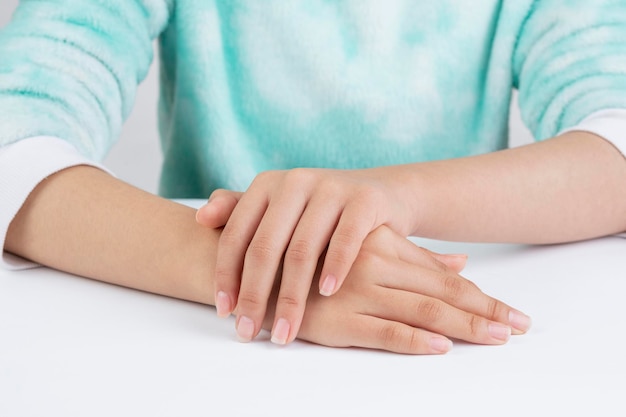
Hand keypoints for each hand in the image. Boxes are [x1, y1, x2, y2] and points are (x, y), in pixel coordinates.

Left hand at [196, 168, 428, 343]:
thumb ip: (239, 211)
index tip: (224, 313)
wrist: (378, 193)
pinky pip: (345, 240)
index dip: (226, 276)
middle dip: (254, 296)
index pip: (236, 235)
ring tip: (287, 331)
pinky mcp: (364, 200)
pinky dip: (335, 269)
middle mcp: (294, 182)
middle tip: (249, 332)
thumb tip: (200, 219)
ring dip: (292, 297)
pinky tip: (326, 295)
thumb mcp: (278, 207)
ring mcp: (330, 189)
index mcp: (266, 185)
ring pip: (302, 250)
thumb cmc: (319, 210)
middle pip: (265, 247)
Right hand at [259, 226, 530, 353]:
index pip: (444, 274)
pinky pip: (383, 331)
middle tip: (524, 327)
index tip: (514, 312)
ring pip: (423, 310)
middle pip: (444, 292)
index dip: (483, 294)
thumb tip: (460, 263)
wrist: (250, 260)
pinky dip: (415, 339)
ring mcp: (357, 292)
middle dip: (487, 312)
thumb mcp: (363, 246)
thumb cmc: (310, 254)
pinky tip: (442, 347)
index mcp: (383, 245)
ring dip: (465, 326)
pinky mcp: (337, 319)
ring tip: (500, 338)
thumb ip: (413, 255)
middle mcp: (375, 265)